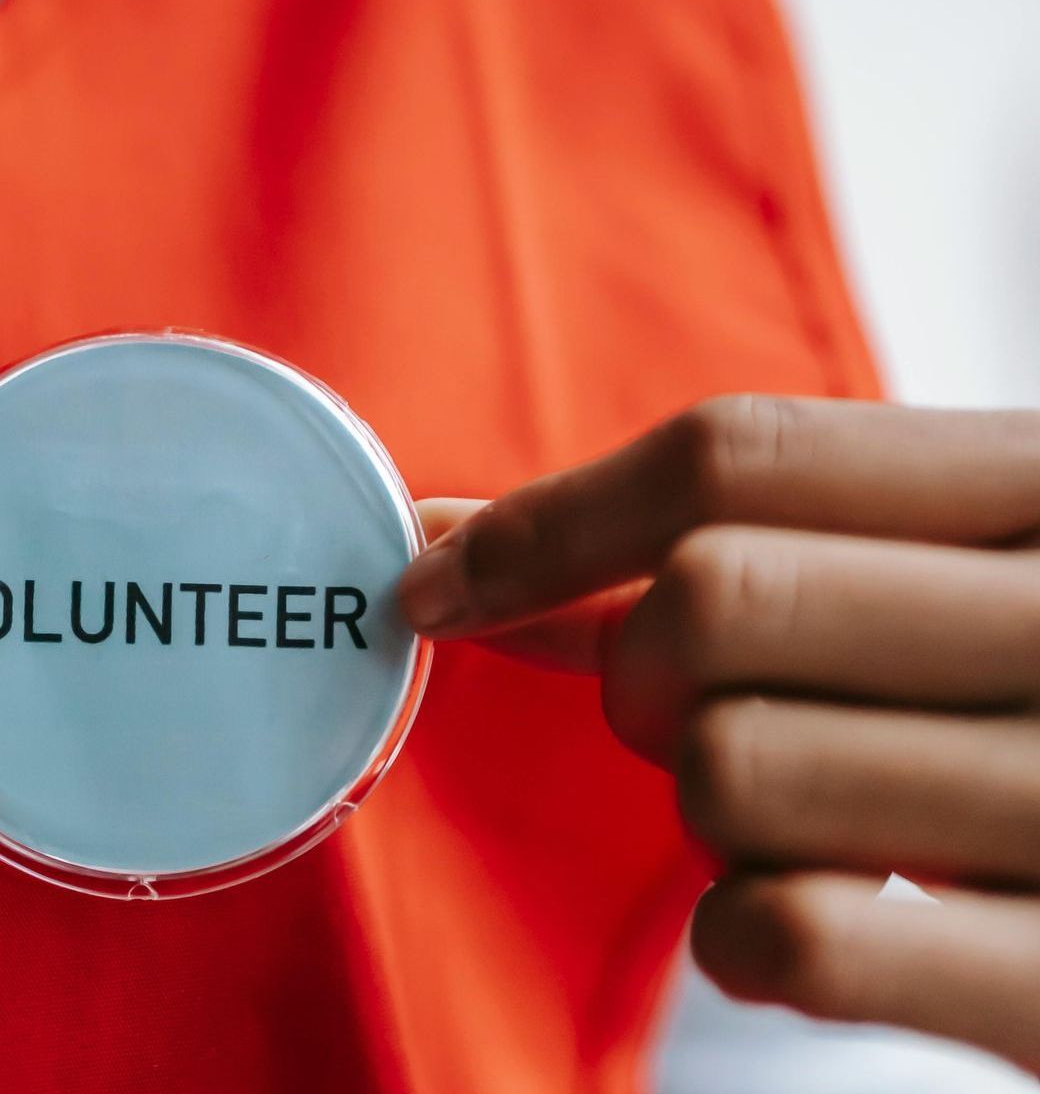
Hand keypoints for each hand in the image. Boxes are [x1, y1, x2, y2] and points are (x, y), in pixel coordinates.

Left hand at [399, 396, 1039, 1073]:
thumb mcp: (954, 582)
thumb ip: (750, 551)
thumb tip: (470, 552)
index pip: (740, 454)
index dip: (553, 517)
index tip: (438, 574)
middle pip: (712, 602)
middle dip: (635, 670)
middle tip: (683, 712)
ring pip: (729, 770)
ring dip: (703, 809)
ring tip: (793, 819)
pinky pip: (790, 936)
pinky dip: (743, 937)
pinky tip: (804, 925)